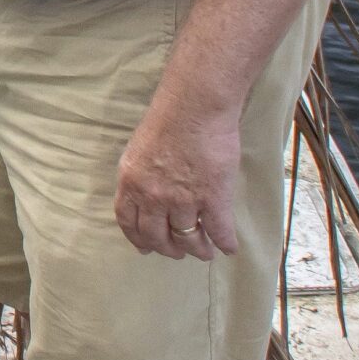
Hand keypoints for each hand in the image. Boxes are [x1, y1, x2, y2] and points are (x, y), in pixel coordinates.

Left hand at [114, 102, 240, 259]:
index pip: (129, 223)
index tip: (146, 248)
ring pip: (188, 238)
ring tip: (204, 252)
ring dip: (198, 249)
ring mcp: (183, 200)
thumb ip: (140, 174)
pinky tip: (229, 247)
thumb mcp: (139, 149)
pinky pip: (219, 230)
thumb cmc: (168, 119)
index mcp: (131, 183)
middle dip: (168, 249)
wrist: (195, 106)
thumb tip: (144, 191)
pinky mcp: (212, 197)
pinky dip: (225, 242)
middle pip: (157, 236)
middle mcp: (153, 197)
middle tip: (178, 253)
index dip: (139, 239)